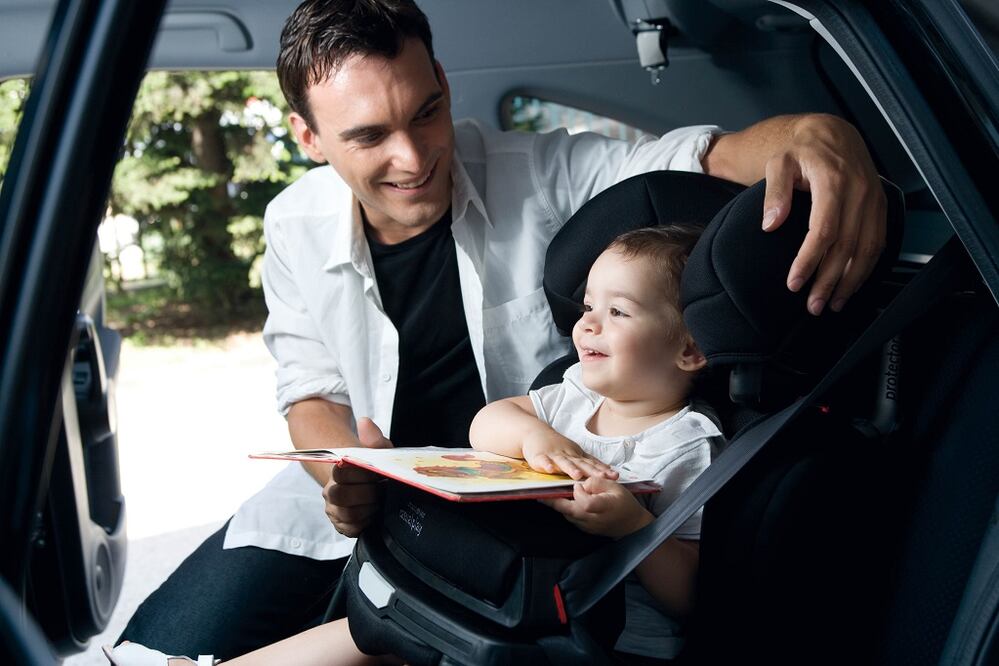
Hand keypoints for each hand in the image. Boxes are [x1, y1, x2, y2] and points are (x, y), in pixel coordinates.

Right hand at [322, 417, 391, 536]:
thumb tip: (365, 422)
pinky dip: (365, 522)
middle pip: (340, 495)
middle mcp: (331, 490)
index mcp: (338, 470)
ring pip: (347, 513)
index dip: (362, 474)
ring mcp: (335, 509)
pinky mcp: (342, 525)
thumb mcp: (379, 451)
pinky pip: (351, 528)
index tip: (377, 473)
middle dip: (366, 493)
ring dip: (368, 508)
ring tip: (380, 501)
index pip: (342, 471)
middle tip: (382, 489)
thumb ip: (373, 438)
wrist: (370, 486)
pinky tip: (374, 514)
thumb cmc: (374, 468)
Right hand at [522, 430, 617, 480]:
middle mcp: (567, 455)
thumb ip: (589, 461)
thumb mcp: (575, 451)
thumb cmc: (557, 445)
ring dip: (570, 469)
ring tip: (577, 475)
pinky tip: (550, 470)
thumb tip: (607, 469)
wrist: (535, 431)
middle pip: (581, 464)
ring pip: (563, 462)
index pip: (592, 463)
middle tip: (603, 477)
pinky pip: (543, 461)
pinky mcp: (539, 456)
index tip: (615, 476)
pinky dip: (546, 465)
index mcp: (576, 455)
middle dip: (592, 471)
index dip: (603, 470)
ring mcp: (554, 455)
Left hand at [542, 476, 652, 537]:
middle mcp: (591, 519)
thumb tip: (580, 484)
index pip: (583, 501)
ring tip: (545, 496)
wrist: (632, 525)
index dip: (579, 491)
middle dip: (552, 502)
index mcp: (601, 507)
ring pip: (567, 515)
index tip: (579, 484)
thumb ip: (597, 483)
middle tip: (538, 494)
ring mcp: (587, 526)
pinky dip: (564, 510)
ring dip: (557, 506)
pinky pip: (571, 518)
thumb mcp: (615, 487)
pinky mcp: (585, 529)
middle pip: (567, 511)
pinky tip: (559, 502)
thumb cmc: (625, 503)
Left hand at [762, 114, 886, 315]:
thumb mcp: (778, 163)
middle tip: (812, 305)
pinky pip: (878, 242)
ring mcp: (873, 200)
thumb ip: (774, 192)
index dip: (809, 260)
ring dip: (850, 281)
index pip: (823, 231)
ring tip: (832, 303)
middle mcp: (859, 191)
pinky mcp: (880, 206)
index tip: (794, 283)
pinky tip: (852, 285)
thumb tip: (770, 224)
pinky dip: (866, 267)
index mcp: (833, 180)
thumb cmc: (800, 150)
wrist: (830, 133)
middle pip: (846, 246)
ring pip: (867, 249)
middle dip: (829, 281)